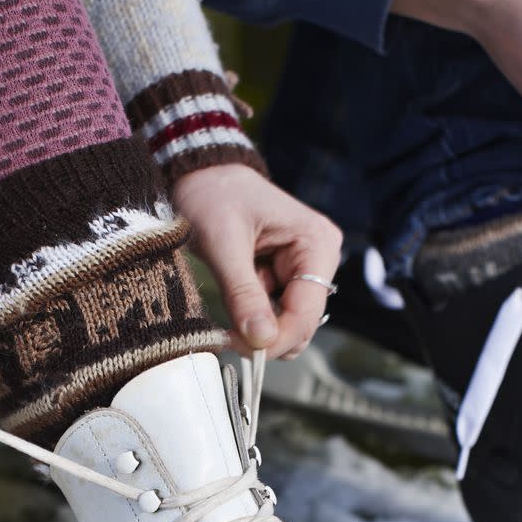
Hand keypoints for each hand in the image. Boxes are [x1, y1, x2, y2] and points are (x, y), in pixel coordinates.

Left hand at [172, 164, 341, 358]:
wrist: (202, 173)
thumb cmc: (213, 195)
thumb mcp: (223, 243)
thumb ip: (243, 293)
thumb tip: (261, 341)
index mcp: (316, 243)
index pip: (307, 311)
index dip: (277, 338)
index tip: (239, 347)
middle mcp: (319, 258)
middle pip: (303, 323)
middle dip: (267, 337)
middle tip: (227, 337)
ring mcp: (304, 269)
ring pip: (289, 323)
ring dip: (258, 329)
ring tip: (227, 314)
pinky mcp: (286, 277)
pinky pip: (274, 313)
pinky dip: (253, 318)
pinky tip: (233, 301)